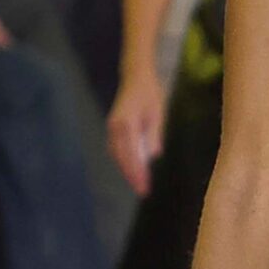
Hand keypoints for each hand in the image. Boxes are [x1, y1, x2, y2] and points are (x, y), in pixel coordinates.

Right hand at [109, 67, 165, 195]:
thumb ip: (153, 135)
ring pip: (117, 155)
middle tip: (143, 191)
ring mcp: (112, 127)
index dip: (138, 173)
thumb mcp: (157, 114)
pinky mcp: (113, 128)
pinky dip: (123, 161)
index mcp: (126, 124)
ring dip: (127, 170)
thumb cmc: (150, 94)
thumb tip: (152, 156)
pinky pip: (116, 149)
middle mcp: (115, 127)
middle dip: (132, 176)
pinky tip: (132, 170)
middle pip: (122, 158)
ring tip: (139, 184)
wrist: (136, 77)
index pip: (132, 154)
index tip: (144, 186)